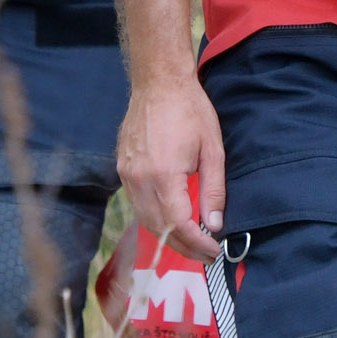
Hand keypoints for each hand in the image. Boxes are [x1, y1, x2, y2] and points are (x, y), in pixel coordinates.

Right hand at [117, 75, 228, 257]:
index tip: (214, 250)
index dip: (197, 244)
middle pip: (158, 229)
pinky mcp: (122, 169)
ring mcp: (127, 175)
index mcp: (163, 175)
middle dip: (183, 248)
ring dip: (167, 236)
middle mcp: (139, 179)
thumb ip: (213, 191)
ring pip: (145, 220)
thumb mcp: (212, 151)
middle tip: (206, 255)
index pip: (178, 226)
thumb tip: (214, 225)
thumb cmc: (190, 111)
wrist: (158, 83)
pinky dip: (154, 218)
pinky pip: (137, 204)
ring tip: (192, 242)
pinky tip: (172, 220)